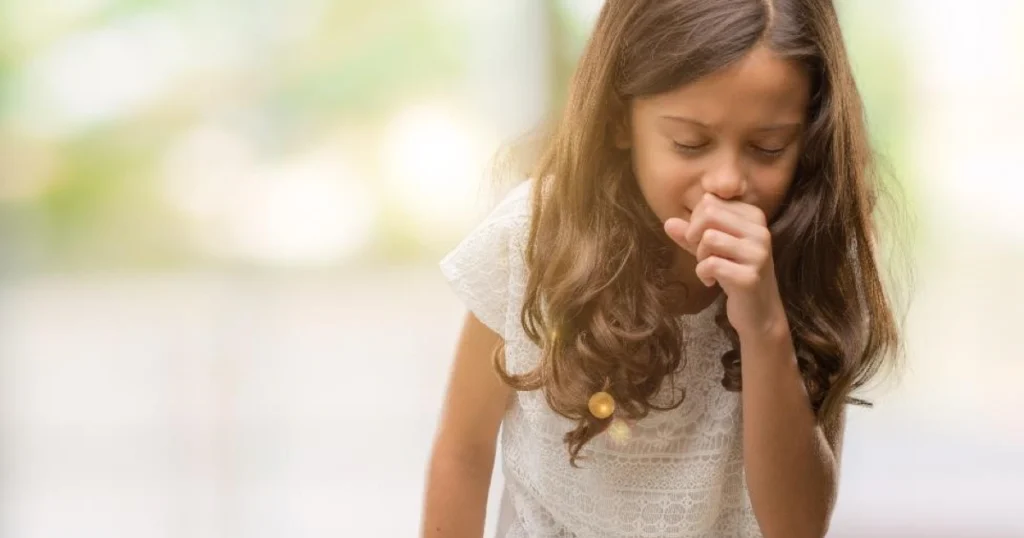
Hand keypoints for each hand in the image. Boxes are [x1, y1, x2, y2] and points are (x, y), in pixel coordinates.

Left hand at [664, 193, 788, 339]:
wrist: (758, 312)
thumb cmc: (733, 274)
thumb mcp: (711, 249)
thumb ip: (691, 234)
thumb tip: (668, 223)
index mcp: (754, 216)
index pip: (710, 202)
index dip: (696, 222)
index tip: (703, 241)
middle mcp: (761, 231)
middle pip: (709, 213)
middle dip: (695, 234)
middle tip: (701, 254)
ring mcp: (758, 254)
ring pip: (709, 238)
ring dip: (700, 256)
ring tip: (710, 268)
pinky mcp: (750, 276)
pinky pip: (710, 264)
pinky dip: (702, 273)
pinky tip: (712, 282)